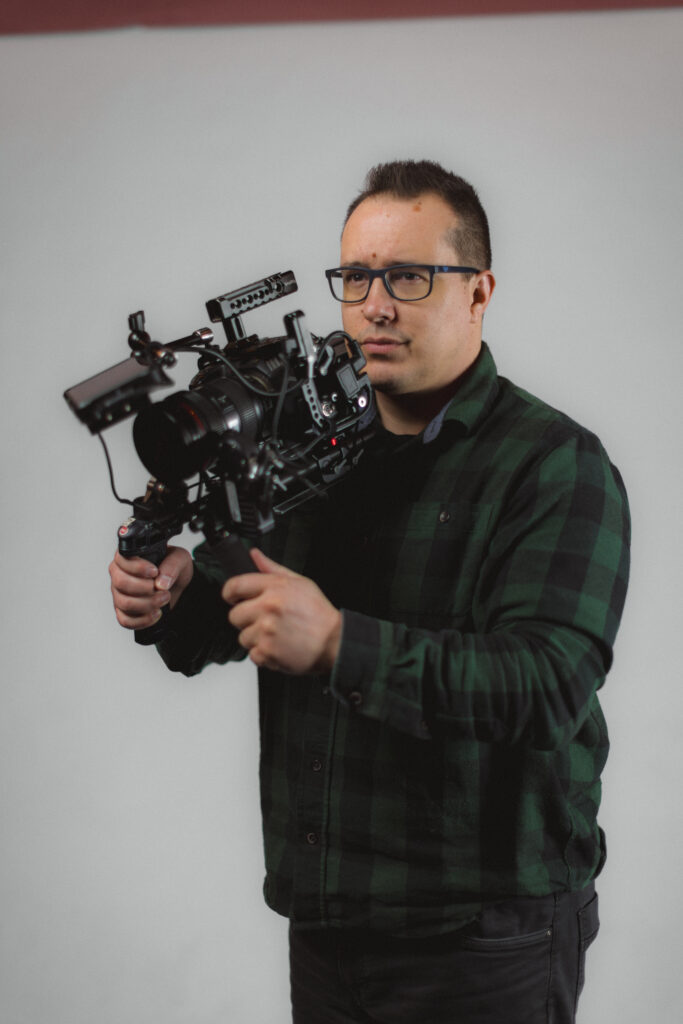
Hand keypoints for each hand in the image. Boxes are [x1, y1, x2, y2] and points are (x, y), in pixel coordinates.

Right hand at [109, 545, 193, 629]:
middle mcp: (118, 574)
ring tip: (163, 599)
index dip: (138, 568)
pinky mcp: (123, 611)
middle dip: (145, 588)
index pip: (121, 560)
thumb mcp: (180, 559)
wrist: (177, 585)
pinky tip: (156, 613)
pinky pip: (125, 620)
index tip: (154, 572)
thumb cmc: (172, 568)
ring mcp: (118, 594)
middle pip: (121, 583)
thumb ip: (172, 565)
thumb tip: (161, 583)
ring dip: (147, 604)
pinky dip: (143, 620)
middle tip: (163, 589)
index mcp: (128, 557)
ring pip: (124, 603)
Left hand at [223, 549, 341, 674]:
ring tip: (276, 635)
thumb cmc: (319, 614)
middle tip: (264, 621)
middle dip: (246, 619)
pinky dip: (263, 654)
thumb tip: (255, 556)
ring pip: (243, 637)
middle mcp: (268, 608)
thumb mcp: (300, 582)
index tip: (233, 598)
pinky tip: (278, 646)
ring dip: (256, 638)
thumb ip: (272, 568)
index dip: (230, 593)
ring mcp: (266, 631)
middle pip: (234, 615)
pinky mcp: (267, 652)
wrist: (334, 642)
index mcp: (274, 588)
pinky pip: (252, 654)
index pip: (235, 585)